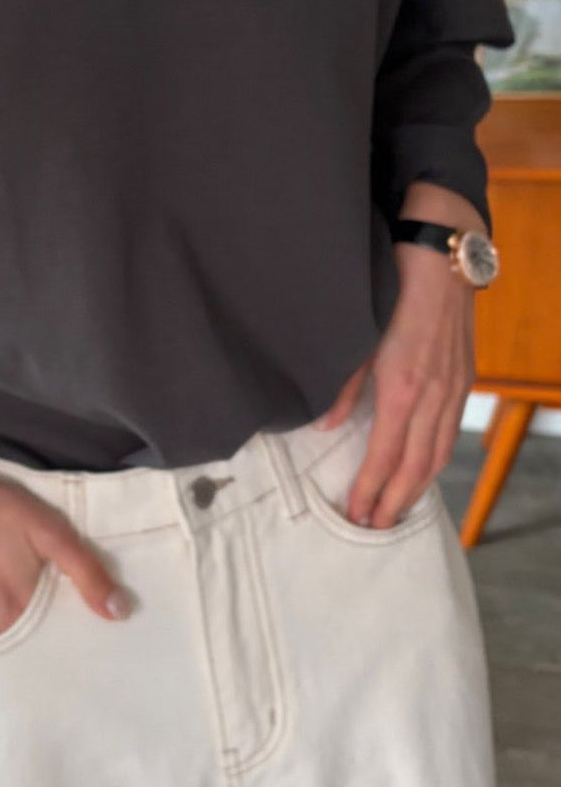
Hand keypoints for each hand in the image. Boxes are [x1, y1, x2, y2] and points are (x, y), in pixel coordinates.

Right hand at [0, 428, 130, 645]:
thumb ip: (86, 572)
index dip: (67, 640)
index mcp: (23, 614)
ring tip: (15, 619)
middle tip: (44, 620)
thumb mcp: (47, 530)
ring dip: (12, 643)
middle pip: (28, 652)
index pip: (57, 647)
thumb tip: (121, 612)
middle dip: (41, 645)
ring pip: (1, 652)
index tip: (74, 631)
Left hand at [318, 185, 482, 528]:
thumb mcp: (356, 337)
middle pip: (415, 465)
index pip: (383, 455)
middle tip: (375, 527)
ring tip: (397, 510)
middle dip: (394, 500)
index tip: (355, 513)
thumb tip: (324, 426)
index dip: (370, 489)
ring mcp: (453, 388)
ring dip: (417, 487)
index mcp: (401, 386)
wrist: (439, 259)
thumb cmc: (391, 292)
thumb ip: (340, 385)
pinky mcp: (463, 379)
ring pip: (438, 453)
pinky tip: (423, 470)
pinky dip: (436, 460)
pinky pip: (450, 432)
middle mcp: (432, 394)